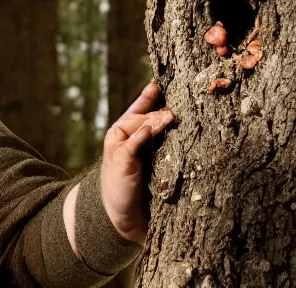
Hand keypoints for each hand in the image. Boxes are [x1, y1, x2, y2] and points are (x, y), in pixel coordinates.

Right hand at [101, 82, 173, 243]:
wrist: (121, 212)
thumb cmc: (137, 186)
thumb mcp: (146, 160)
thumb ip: (154, 142)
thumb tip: (175, 122)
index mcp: (128, 134)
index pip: (139, 109)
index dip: (148, 95)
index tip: (160, 82)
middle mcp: (121, 136)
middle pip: (142, 116)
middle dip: (158, 110)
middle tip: (176, 110)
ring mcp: (119, 146)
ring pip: (139, 126)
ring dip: (155, 120)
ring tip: (171, 116)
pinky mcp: (121, 159)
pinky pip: (132, 143)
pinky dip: (141, 135)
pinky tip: (150, 130)